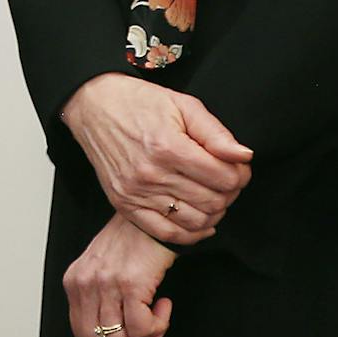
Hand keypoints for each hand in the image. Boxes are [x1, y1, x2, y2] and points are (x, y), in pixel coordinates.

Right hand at [61, 72, 252, 242]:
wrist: (93, 106)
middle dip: (229, 192)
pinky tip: (200, 221)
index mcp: (168, 147)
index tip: (237, 166)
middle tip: (226, 179)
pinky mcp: (124, 205)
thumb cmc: (138, 102)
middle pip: (213, 202)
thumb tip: (244, 156)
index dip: (239, 173)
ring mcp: (136, 194)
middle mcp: (151, 175)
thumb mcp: (182, 104)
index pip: (224, 178)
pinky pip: (167, 234)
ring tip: (212, 194)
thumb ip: (215, 132)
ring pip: (195, 221)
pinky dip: (191, 233)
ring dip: (213, 212)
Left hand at [64, 212, 174, 336]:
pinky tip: (164, 305)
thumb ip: (97, 299)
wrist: (153, 215)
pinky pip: (143, 330)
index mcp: (74, 282)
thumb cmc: (133, 241)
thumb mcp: (102, 268)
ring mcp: (106, 284)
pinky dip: (159, 326)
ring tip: (158, 318)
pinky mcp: (130, 285)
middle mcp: (85, 284)